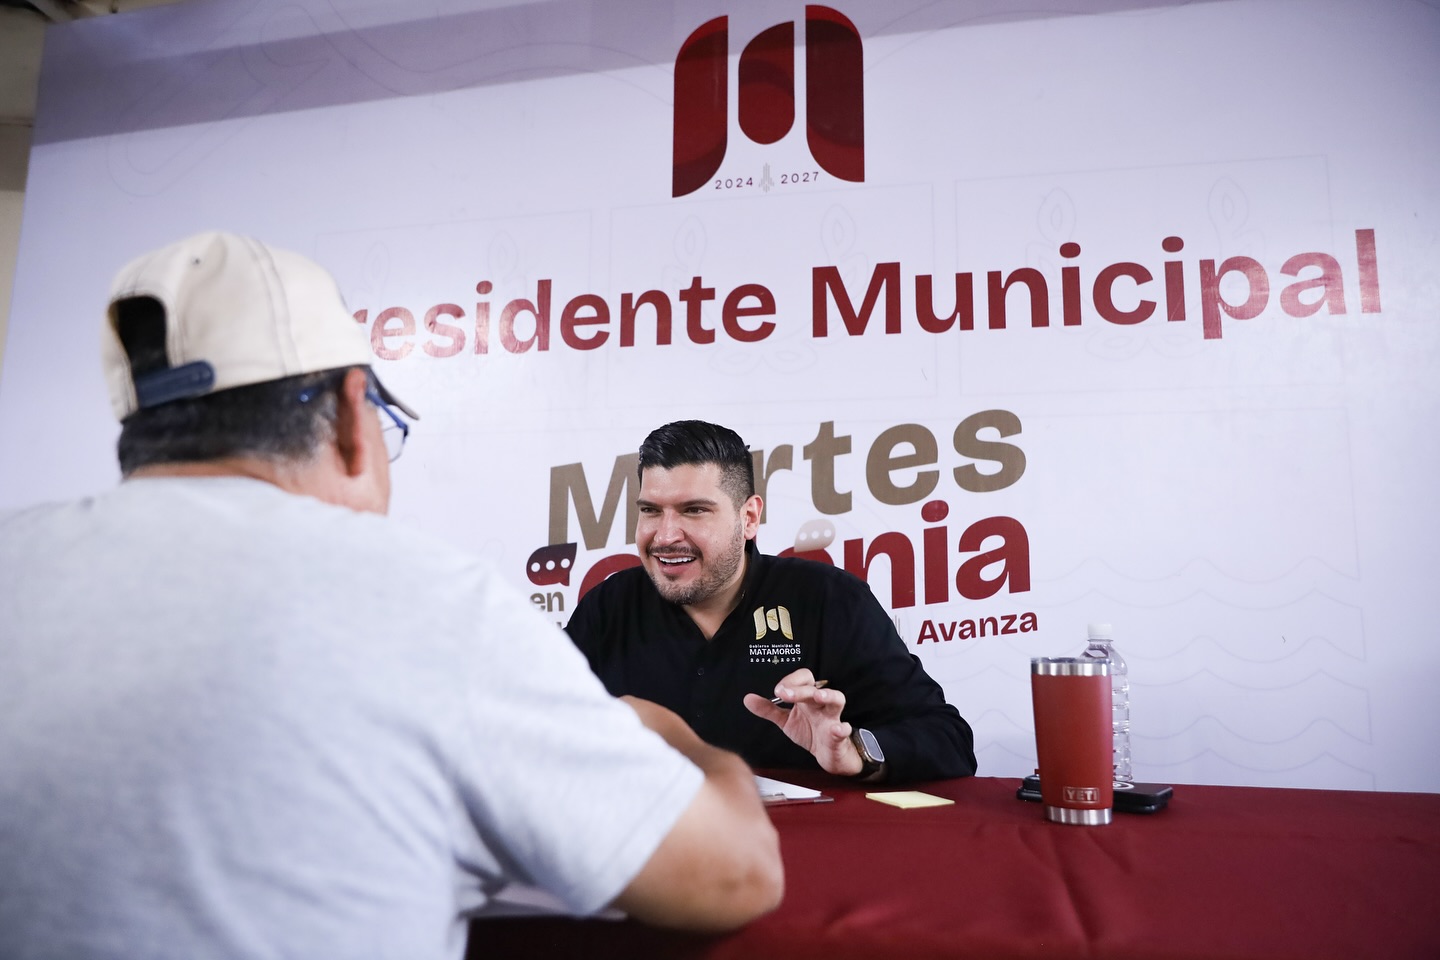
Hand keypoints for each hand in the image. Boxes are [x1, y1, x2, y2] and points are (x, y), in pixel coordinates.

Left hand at [742, 668, 864, 776]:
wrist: (828, 754)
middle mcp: (821, 704)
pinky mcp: (839, 736)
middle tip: (784, 693)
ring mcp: (832, 718)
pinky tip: (838, 729)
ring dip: (828, 696)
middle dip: (800, 689)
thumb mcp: (786, 720)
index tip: (777, 691)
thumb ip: (768, 709)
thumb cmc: (810, 732)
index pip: (804, 679)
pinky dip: (842, 729)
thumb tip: (748, 699)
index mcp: (808, 698)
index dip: (791, 681)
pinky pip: (843, 730)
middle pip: (814, 688)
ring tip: (818, 696)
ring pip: (837, 700)